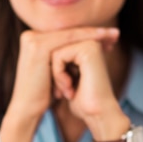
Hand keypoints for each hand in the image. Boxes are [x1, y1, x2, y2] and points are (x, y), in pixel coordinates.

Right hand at [0, 27, 118, 141]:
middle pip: (69, 32)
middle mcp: (31, 37)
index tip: (108, 39)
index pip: (65, 35)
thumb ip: (62, 59)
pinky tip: (100, 40)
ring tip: (113, 36)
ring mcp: (33, 40)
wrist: (26, 109)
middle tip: (115, 34)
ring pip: (70, 34)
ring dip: (94, 34)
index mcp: (33, 41)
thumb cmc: (41, 96)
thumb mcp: (53, 73)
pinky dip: (86, 38)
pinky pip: (68, 39)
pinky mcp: (39, 46)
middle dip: (94, 33)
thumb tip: (79, 54)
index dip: (87, 36)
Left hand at [51, 33, 129, 140]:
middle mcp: (89, 42)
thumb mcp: (66, 80)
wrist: (97, 114)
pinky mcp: (87, 49)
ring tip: (67, 91)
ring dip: (56, 76)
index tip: (67, 90)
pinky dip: (58, 74)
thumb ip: (58, 65)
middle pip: (54, 51)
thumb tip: (42, 59)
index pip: (55, 52)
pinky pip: (58, 56)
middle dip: (56, 74)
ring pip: (54, 53)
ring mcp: (89, 43)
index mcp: (86, 47)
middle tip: (68, 92)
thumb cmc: (81, 102)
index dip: (55, 72)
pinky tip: (69, 88)